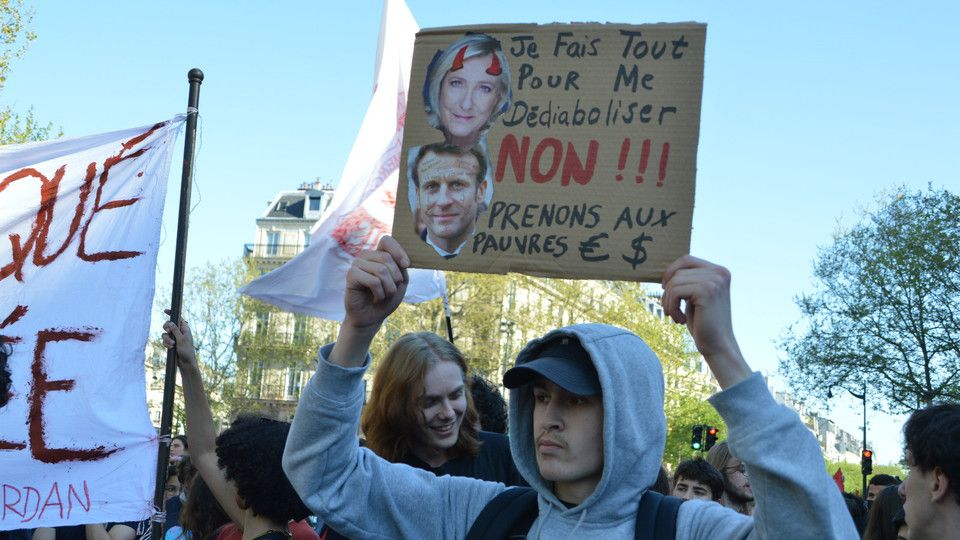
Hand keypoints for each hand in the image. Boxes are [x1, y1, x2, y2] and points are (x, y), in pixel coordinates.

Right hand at [161, 309, 197, 370]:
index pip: (178, 318)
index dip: (172, 313)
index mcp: (185, 328)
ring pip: (165, 334)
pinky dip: (166, 344)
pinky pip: (164, 340)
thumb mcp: (181, 339)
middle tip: (168, 331)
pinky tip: (171, 348)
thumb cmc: (187, 350)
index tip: (165, 311)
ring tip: (172, 345)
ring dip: (167, 339)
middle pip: (168, 325)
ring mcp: (174, 338)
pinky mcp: (170, 343)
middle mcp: (179, 332)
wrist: (185, 362)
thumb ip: (175, 330)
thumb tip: (170, 322)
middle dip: (166, 328)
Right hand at [342, 236, 409, 329]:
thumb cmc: (386, 299)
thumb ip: (401, 268)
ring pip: (381, 270)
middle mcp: (366, 256)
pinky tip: (376, 298)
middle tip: (391, 291)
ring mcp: (357, 264)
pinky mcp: (351, 275)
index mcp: (378, 254)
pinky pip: (372, 280)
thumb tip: (403, 262)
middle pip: (387, 258)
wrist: (371, 317)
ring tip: (384, 296)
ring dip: (389, 288)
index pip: (386, 240)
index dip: (398, 251)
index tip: (406, 266)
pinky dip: (379, 293)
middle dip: (395, 278)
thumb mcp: (400, 282)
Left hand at [661, 255, 748, 387]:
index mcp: (719, 272)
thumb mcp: (695, 297)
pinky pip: (675, 291)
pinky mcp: (707, 290)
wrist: (718, 346)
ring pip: (674, 282)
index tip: (665, 290)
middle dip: (668, 291)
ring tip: (676, 317)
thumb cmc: (704, 324)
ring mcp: (714, 280)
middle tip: (670, 310)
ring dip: (668, 302)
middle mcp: (719, 272)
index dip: (671, 272)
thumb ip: (689, 281)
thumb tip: (669, 271)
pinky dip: (671, 307)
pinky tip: (680, 320)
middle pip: (678, 272)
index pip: (686, 259)